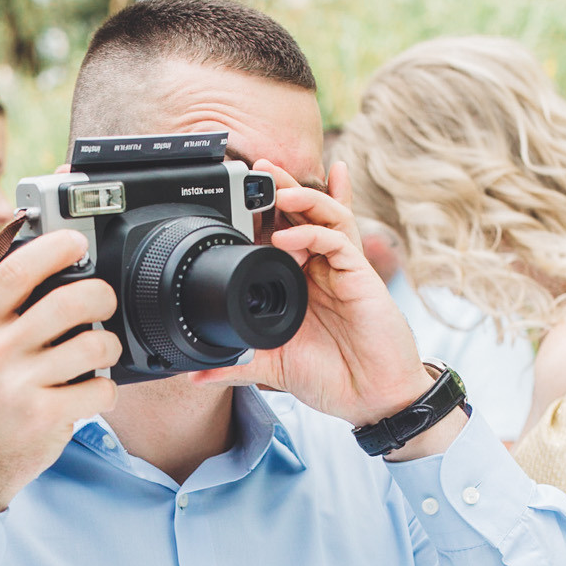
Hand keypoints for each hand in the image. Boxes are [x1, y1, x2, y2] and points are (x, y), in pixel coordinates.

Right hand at [0, 229, 122, 512]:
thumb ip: (1, 309)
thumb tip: (48, 263)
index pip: (15, 273)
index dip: (53, 249)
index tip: (76, 241)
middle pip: (66, 303)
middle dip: (100, 295)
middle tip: (104, 301)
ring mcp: (19, 387)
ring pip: (93, 344)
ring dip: (108, 345)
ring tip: (97, 353)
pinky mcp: (45, 417)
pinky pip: (100, 388)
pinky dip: (105, 388)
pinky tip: (89, 391)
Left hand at [191, 160, 455, 450]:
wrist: (372, 398)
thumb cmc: (331, 377)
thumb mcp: (271, 368)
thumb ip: (235, 365)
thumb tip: (193, 374)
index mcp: (301, 283)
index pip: (283, 235)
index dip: (266, 215)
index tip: (240, 196)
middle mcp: (322, 269)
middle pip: (305, 216)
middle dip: (283, 189)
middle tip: (258, 167)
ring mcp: (343, 270)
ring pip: (326, 217)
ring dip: (302, 199)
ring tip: (277, 189)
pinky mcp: (362, 277)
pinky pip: (339, 242)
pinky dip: (315, 233)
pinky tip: (292, 236)